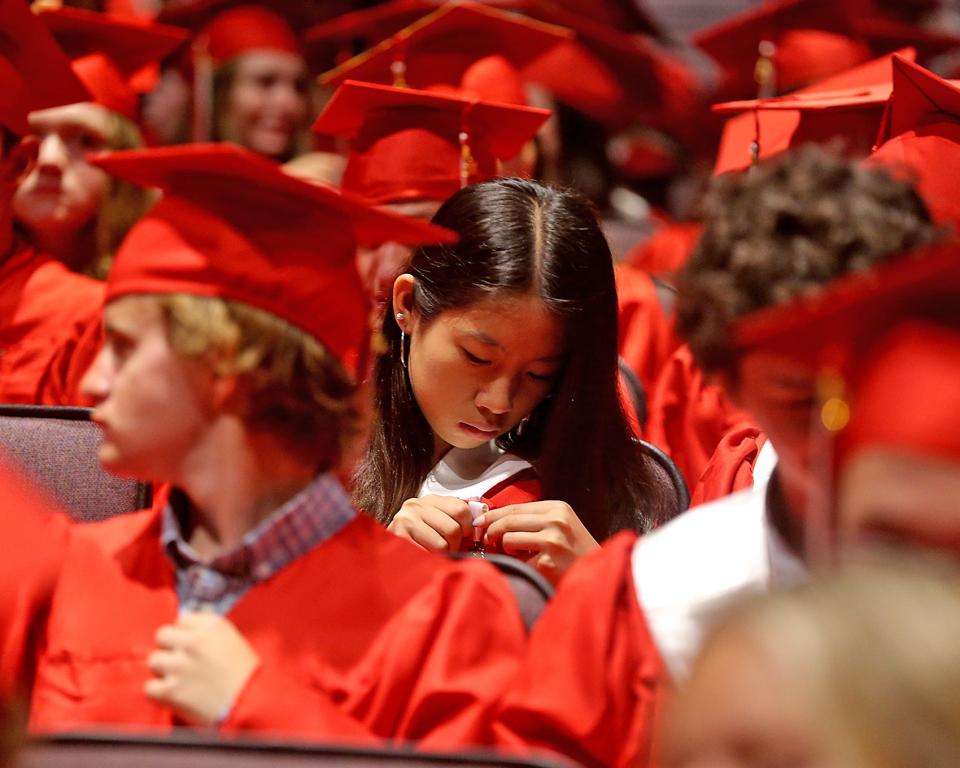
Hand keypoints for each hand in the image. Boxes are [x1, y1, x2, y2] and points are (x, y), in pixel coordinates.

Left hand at [145, 612, 258, 725]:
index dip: (185, 634)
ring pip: (153, 660)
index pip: (182, 620)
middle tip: (181, 661)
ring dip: (163, 670)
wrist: (250, 703)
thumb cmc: (245, 673)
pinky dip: (159, 692)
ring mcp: (179, 666)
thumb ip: (208, 630)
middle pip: (162, 636)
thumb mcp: (233, 639)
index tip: (191, 646)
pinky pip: (150, 687)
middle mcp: (193, 642)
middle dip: (169, 648)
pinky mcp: (170, 691)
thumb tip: (187, 626)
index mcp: (211, 626)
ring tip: (178, 679)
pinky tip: (173, 694)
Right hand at [387, 495, 473, 552]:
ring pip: (442, 544)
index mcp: (429, 499)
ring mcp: (405, 521)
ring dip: (443, 554)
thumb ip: (457, 515)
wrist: (386, 549)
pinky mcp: (399, 537)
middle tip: (449, 549)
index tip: (466, 535)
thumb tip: (481, 512)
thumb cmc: (417, 535)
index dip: (468, 526)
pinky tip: (425, 556)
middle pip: (453, 529)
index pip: (461, 508)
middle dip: (455, 544)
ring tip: (435, 553)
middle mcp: (415, 506)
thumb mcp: (437, 519)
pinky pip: (428, 554)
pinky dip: (431, 560)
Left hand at [478, 501, 599, 583]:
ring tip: (516, 554)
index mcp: (557, 508)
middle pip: (508, 520)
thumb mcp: (560, 524)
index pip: (515, 507)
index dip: (493, 514)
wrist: (597, 575)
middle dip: (491, 530)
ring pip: (508, 539)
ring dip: (506, 548)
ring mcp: (551, 541)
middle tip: (488, 539)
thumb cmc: (575, 550)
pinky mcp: (546, 563)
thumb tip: (495, 519)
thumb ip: (534, 519)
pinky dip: (517, 564)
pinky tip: (528, 566)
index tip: (481, 520)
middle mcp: (555, 521)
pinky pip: (517, 560)